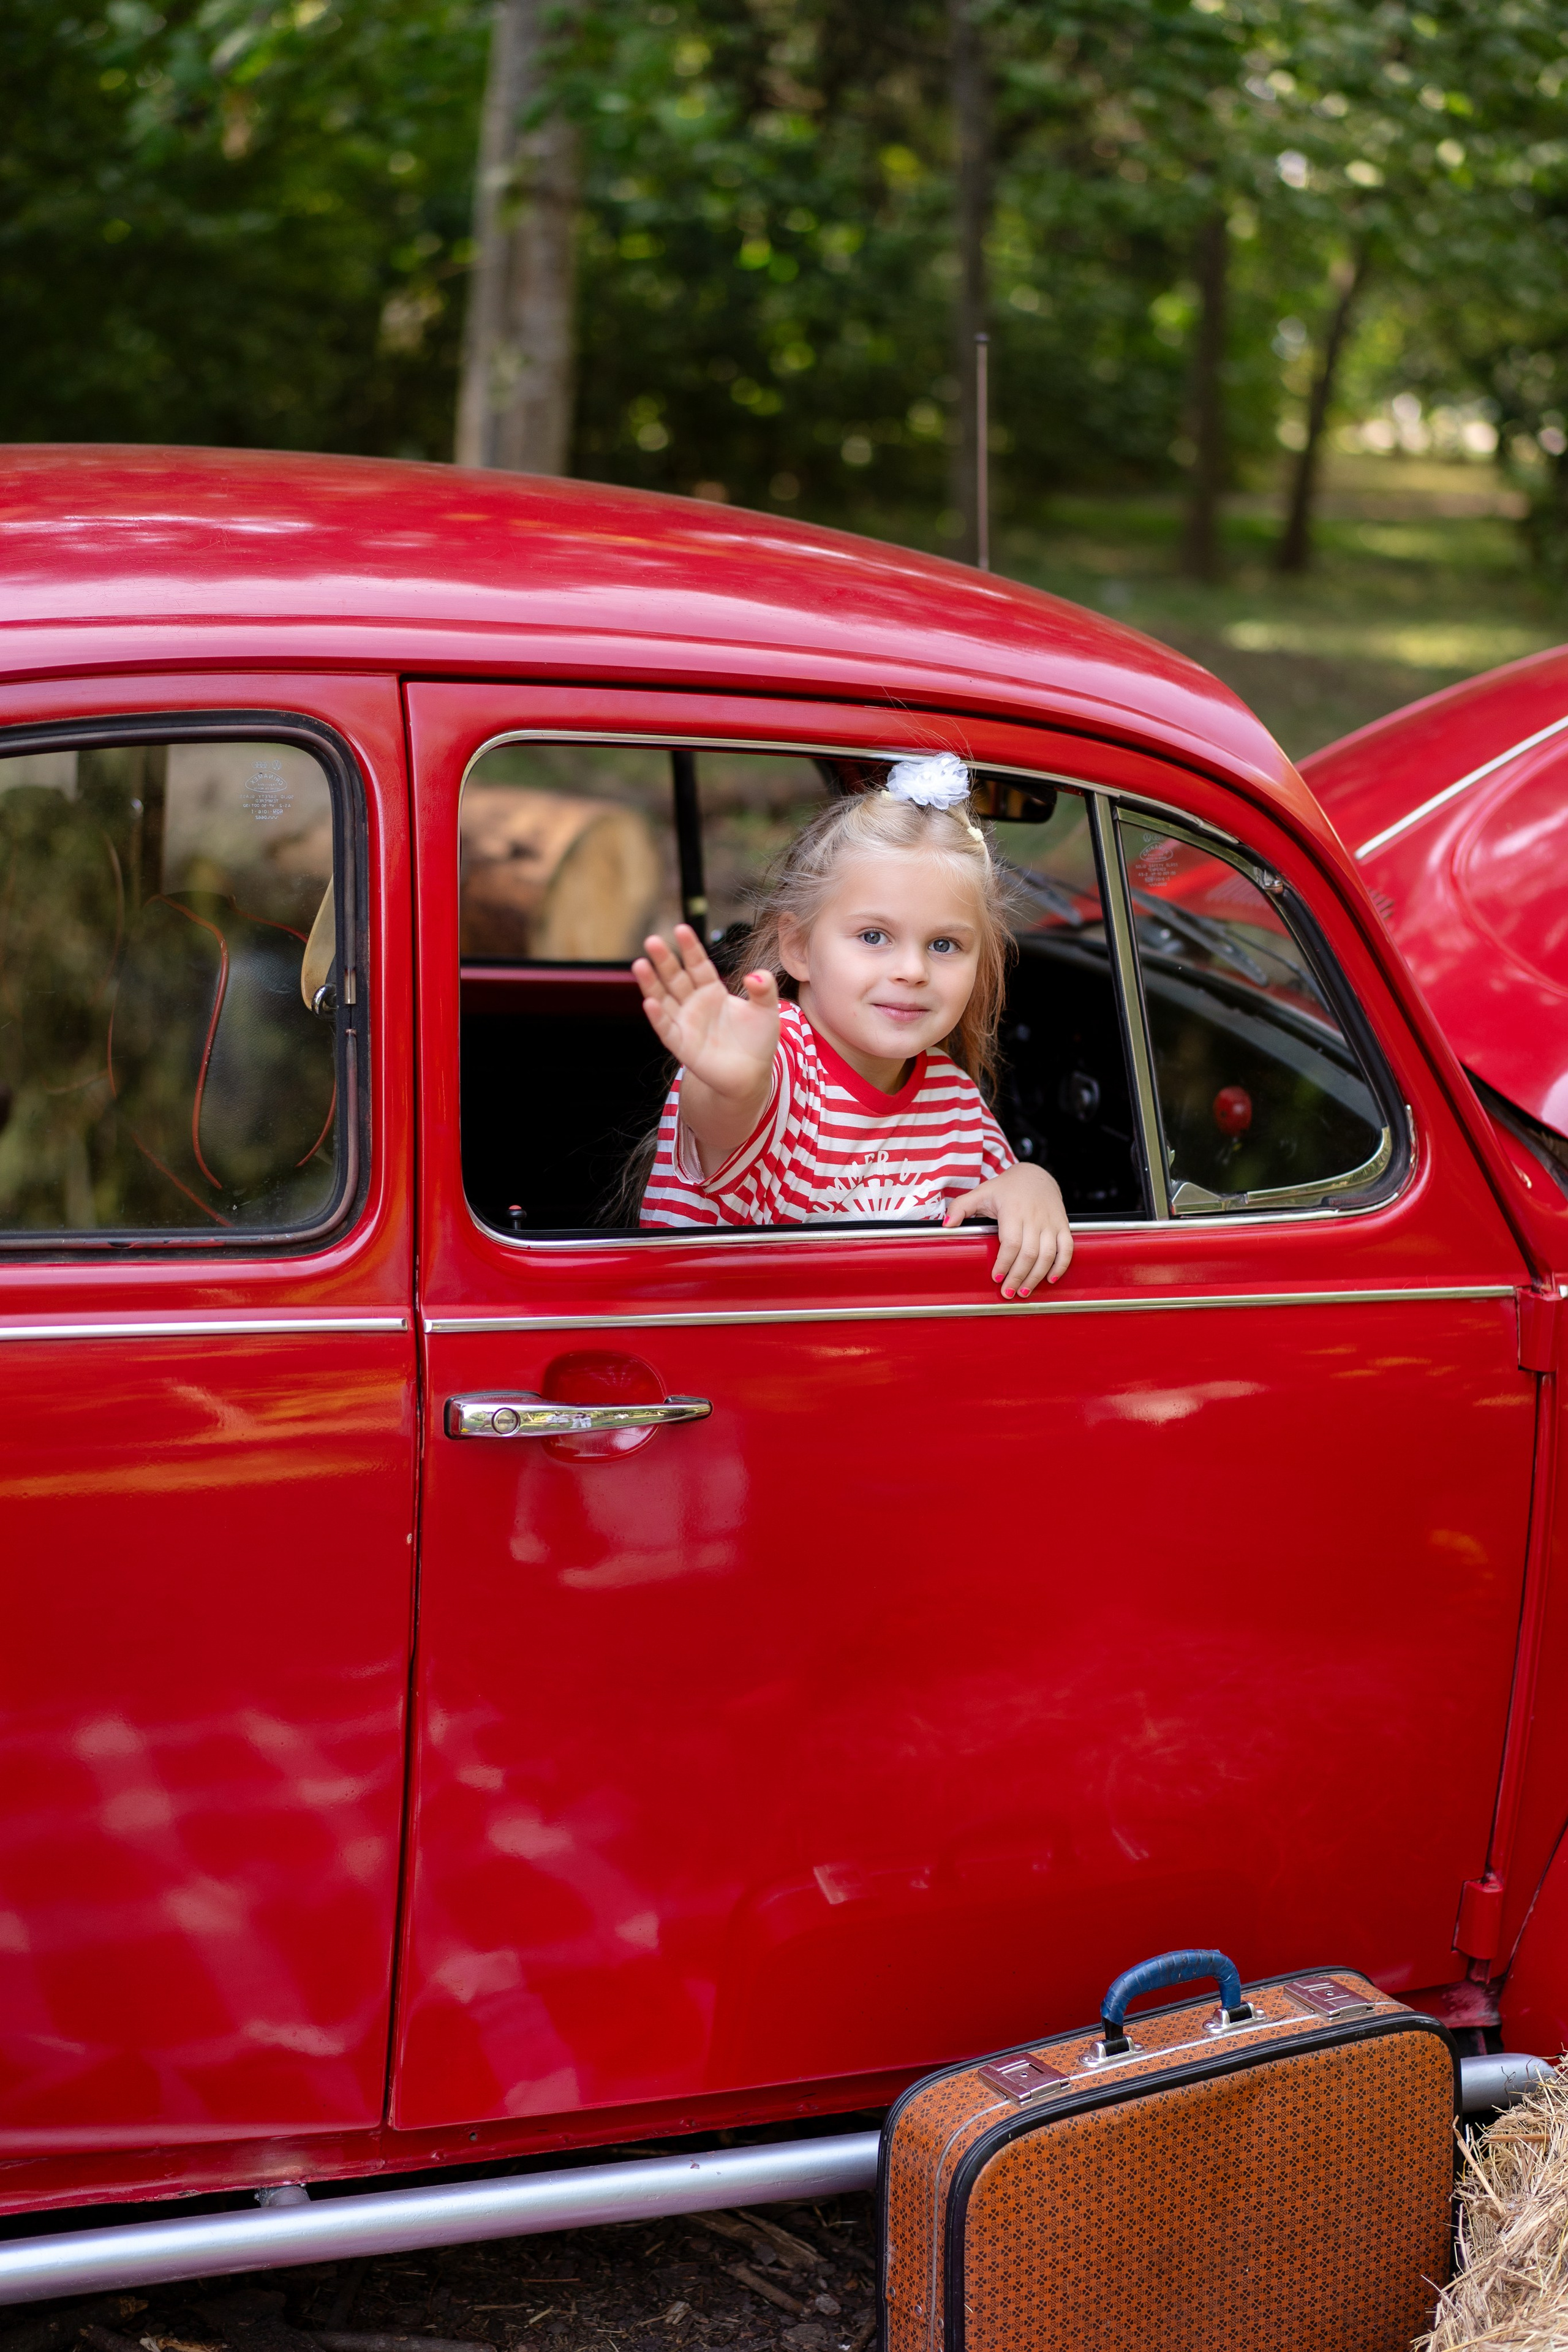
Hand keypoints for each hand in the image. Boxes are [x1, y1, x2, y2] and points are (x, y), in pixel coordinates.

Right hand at [632, 925, 780, 1172]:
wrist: (751, 1074)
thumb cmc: (757, 1040)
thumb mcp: (767, 1010)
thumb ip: (764, 989)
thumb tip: (755, 976)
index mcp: (713, 990)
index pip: (698, 964)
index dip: (690, 948)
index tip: (681, 929)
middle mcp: (694, 1003)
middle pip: (676, 977)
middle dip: (664, 959)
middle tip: (652, 940)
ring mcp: (685, 1023)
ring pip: (664, 999)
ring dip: (651, 983)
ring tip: (640, 964)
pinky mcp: (681, 1044)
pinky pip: (666, 1028)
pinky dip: (657, 1016)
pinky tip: (650, 1003)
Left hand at [944, 1162, 1072, 1296]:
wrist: (1036, 1175)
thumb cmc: (1007, 1188)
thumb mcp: (981, 1192)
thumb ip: (961, 1208)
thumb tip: (946, 1225)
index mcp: (1013, 1210)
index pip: (1011, 1243)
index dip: (1004, 1263)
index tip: (996, 1278)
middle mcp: (1035, 1217)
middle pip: (1029, 1253)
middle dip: (1018, 1276)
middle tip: (1008, 1292)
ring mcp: (1051, 1222)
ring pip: (1048, 1254)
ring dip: (1037, 1277)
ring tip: (1024, 1291)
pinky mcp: (1063, 1226)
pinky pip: (1066, 1248)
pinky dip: (1061, 1265)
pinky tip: (1050, 1279)